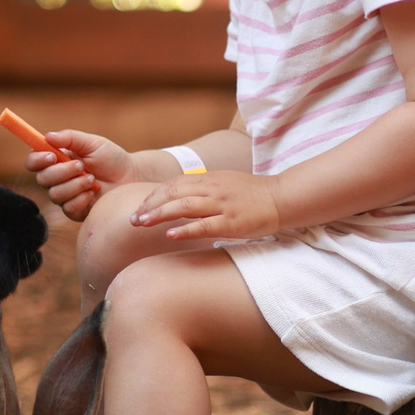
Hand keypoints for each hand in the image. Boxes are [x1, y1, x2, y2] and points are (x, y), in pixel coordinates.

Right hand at [27, 130, 136, 221]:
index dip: (37, 160)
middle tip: (81, 165)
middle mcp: (57, 179)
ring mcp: (65, 196)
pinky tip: (93, 193)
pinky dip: (81, 198)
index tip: (52, 156)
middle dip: (62, 172)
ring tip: (92, 179)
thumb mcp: (92, 143)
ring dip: (75, 185)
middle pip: (42, 179)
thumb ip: (70, 138)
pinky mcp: (75, 211)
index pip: (33, 161)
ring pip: (55, 194)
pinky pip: (68, 208)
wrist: (130, 177)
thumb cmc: (111, 158)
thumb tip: (48, 136)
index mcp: (56, 160)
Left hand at [128, 169, 285, 241]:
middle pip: (173, 193)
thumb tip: (178, 203)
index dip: (154, 196)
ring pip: (183, 206)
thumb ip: (202, 191)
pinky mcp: (231, 222)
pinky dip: (185, 229)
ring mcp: (221, 205)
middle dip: (149, 205)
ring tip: (141, 224)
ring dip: (159, 214)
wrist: (282, 198)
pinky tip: (170, 234)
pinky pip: (204, 225)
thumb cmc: (253, 195)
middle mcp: (212, 189)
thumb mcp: (224, 185)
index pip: (174, 184)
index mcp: (209, 179)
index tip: (140, 208)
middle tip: (132, 219)